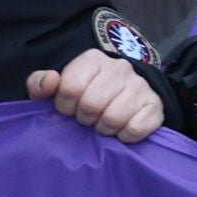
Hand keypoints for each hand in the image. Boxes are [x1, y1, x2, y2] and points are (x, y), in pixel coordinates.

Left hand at [31, 48, 166, 144]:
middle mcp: (119, 67)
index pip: (71, 88)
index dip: (65, 106)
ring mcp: (140, 85)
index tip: (70, 109)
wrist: (124, 96)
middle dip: (85, 118)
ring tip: (104, 123)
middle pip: (92, 104)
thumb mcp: (57, 88)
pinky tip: (122, 129)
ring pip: (113, 118)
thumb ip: (40, 83)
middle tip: (88, 118)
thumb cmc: (85, 94)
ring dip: (104, 128)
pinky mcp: (155, 105)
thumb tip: (49, 81)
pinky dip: (125, 136)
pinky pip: (135, 129)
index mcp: (92, 60)